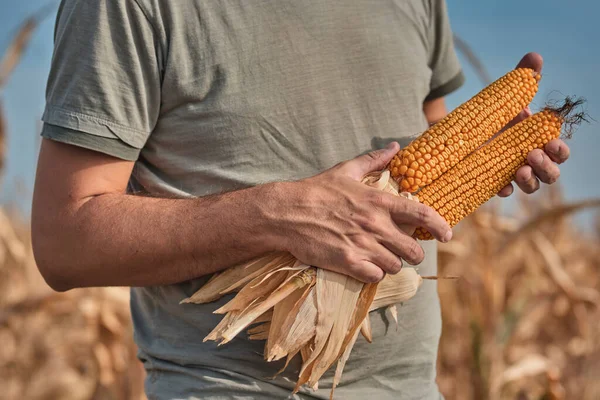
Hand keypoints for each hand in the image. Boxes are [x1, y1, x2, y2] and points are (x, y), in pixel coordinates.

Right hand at [271, 142, 451, 282]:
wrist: (287, 212)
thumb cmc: (316, 190)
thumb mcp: (346, 171)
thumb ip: (373, 161)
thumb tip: (394, 148)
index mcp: (378, 201)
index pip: (421, 214)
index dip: (440, 226)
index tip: (446, 235)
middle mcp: (375, 224)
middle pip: (413, 250)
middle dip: (413, 253)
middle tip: (404, 251)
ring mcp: (362, 245)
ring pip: (396, 266)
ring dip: (391, 264)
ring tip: (381, 258)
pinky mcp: (348, 262)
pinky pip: (375, 276)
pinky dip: (374, 274)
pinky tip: (365, 266)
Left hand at [497, 52, 569, 196]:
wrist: (457, 133)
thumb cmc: (491, 115)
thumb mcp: (504, 97)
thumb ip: (521, 79)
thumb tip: (534, 56)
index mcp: (538, 141)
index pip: (559, 151)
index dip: (559, 150)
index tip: (550, 142)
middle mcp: (529, 161)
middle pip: (551, 173)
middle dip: (547, 166)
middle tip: (532, 154)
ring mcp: (511, 174)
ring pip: (532, 186)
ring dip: (531, 180)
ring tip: (520, 170)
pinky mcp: (492, 182)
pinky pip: (504, 191)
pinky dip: (506, 189)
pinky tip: (502, 186)